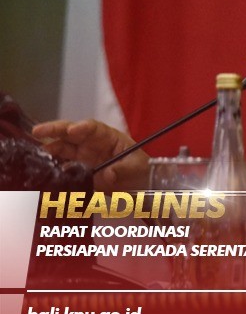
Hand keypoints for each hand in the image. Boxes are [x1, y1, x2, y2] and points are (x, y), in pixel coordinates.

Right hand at [31, 119, 147, 190]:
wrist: (140, 186)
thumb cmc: (141, 169)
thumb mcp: (138, 167)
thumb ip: (123, 169)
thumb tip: (107, 174)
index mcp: (108, 137)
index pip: (93, 128)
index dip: (82, 127)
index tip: (72, 131)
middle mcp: (92, 144)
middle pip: (72, 133)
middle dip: (56, 130)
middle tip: (38, 131)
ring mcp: (83, 157)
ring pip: (63, 148)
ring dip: (50, 148)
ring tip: (36, 152)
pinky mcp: (78, 171)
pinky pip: (63, 166)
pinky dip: (53, 167)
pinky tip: (43, 169)